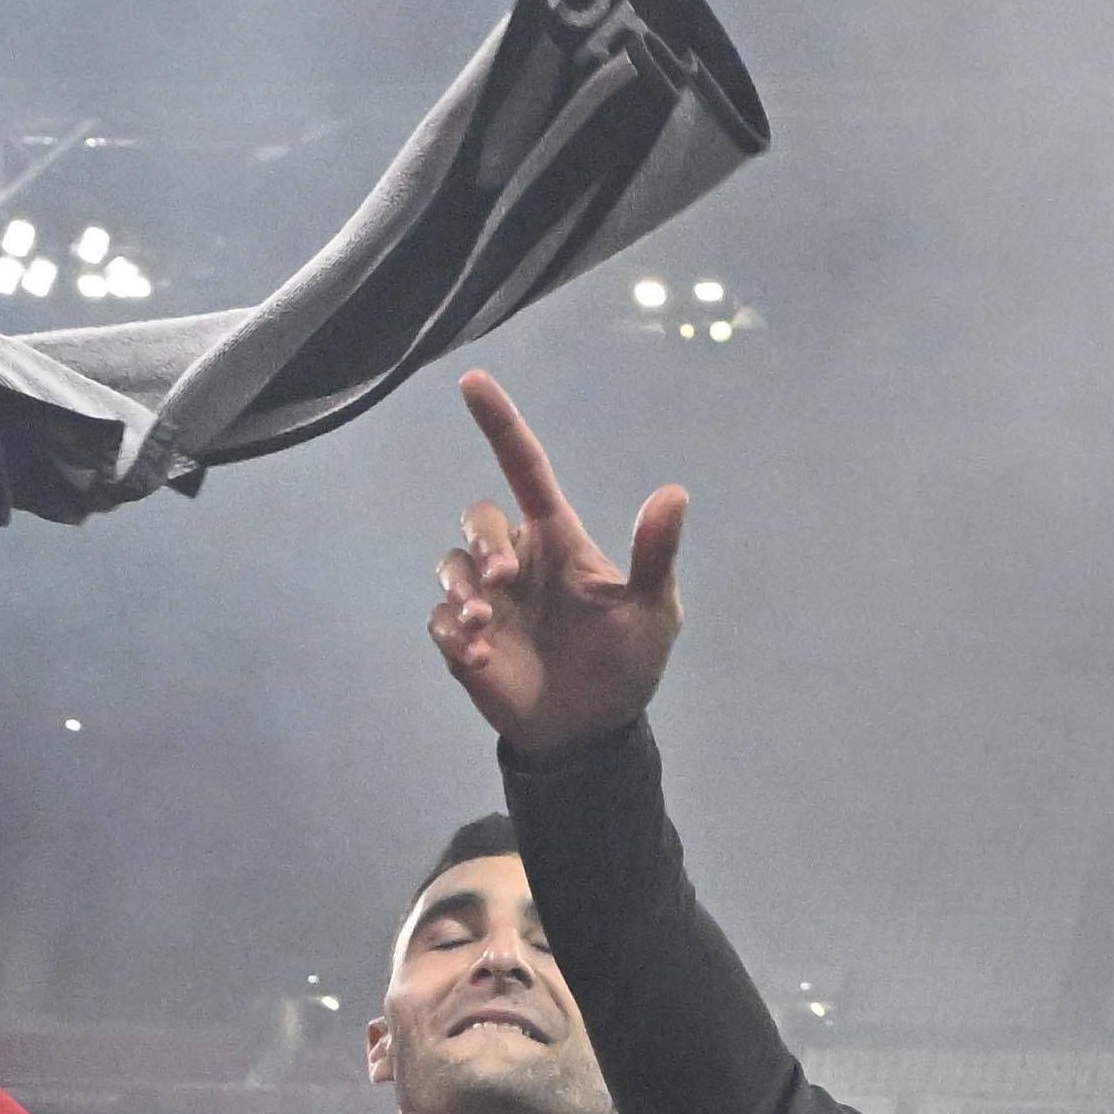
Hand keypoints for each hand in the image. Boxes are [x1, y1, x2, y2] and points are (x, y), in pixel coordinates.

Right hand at [432, 371, 689, 757]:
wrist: (593, 732)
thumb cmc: (625, 665)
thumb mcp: (652, 612)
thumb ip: (654, 556)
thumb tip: (674, 493)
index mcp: (558, 540)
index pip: (526, 469)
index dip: (501, 424)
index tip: (472, 382)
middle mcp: (518, 560)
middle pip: (478, 517)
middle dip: (483, 540)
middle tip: (504, 580)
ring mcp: (488, 600)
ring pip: (449, 564)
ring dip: (461, 588)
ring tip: (485, 626)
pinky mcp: (464, 641)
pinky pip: (439, 620)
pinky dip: (452, 633)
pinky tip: (479, 658)